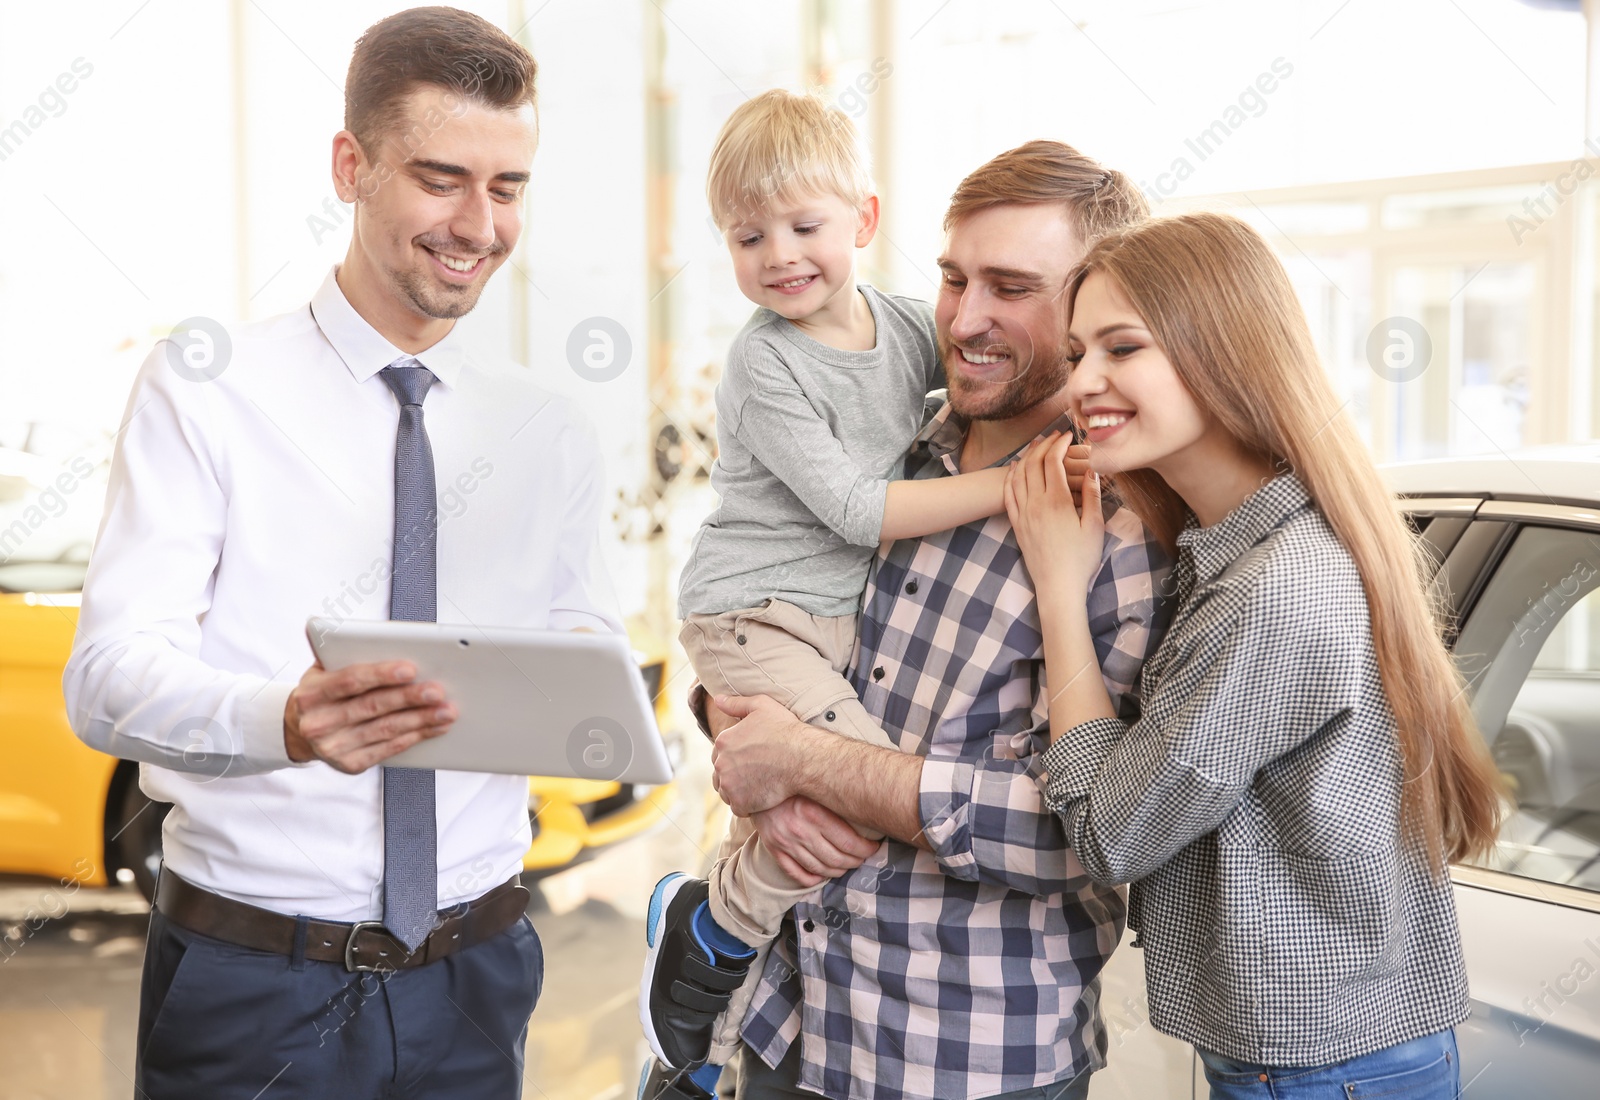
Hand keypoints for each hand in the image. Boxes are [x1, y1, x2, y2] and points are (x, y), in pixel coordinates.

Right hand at [284, 660, 454, 773]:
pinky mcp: (350, 764)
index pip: (350, 680)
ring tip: (446, 711)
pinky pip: (388, 749)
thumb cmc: (323, 693)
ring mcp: (333, 747)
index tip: (410, 669)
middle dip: (409, 698)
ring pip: (385, 730)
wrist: (299, 731)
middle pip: (372, 707)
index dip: (381, 674)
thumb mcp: (323, 671)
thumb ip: (347, 656)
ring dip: (420, 720)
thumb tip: (389, 642)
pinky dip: (414, 737)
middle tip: (438, 691)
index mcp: (311, 693)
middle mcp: (318, 723)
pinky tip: (433, 727)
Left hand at [710, 694, 808, 815]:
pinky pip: (738, 807)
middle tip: (757, 773)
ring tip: (759, 785)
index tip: (752, 758)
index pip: (720, 753)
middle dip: (735, 773)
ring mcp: (729, 784)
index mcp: (723, 741)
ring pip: (727, 791)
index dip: (735, 756)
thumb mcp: (762, 706)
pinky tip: (762, 796)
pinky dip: (748, 805)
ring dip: (739, 790)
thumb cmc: (786, 730)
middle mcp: (721, 763)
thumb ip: (737, 703)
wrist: (804, 758)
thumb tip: (717, 700)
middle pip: (721, 773)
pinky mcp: (740, 802)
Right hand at [750, 796, 879, 886]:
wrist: (753, 783)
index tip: (874, 847)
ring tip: (847, 865)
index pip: (850, 842)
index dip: (867, 849)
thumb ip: (835, 801)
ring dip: (839, 871)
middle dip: (856, 861)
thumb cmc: (791, 783)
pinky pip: (797, 874)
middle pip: (838, 858)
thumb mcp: (815, 787)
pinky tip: (823, 874)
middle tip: (864, 857)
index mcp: (814, 814)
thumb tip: (866, 810)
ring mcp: (786, 843)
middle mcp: (800, 831)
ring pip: (821, 869)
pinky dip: (814, 878)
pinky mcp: (774, 850)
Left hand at [1005, 431, 1105, 597]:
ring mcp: (1023, 514)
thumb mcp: (1095, 526)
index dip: (1060, 444)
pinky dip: (1011, 477)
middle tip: (1055, 436)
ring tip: (1036, 444)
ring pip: (1019, 475)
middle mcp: (1036, 504)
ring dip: (1027, 456)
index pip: (1053, 461)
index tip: (1069, 436)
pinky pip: (1008, 494)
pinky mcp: (1017, 524)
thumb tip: (1093, 469)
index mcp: (1057, 502)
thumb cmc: (1081, 559)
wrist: (1058, 586)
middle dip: (1044, 445)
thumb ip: (1092, 495)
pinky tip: (1015, 468)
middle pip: (1034, 463)